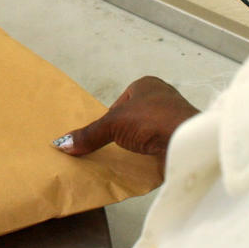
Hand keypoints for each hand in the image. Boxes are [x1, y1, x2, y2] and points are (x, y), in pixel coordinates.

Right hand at [52, 76, 198, 166]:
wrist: (187, 141)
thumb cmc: (151, 120)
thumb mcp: (113, 124)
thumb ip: (89, 134)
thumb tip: (61, 143)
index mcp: (147, 84)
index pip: (121, 102)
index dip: (111, 118)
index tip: (107, 134)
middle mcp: (163, 97)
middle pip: (134, 117)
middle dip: (125, 132)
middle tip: (116, 148)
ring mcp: (174, 118)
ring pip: (148, 132)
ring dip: (140, 144)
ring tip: (130, 158)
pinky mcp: (182, 137)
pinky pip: (161, 145)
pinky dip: (153, 154)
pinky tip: (146, 163)